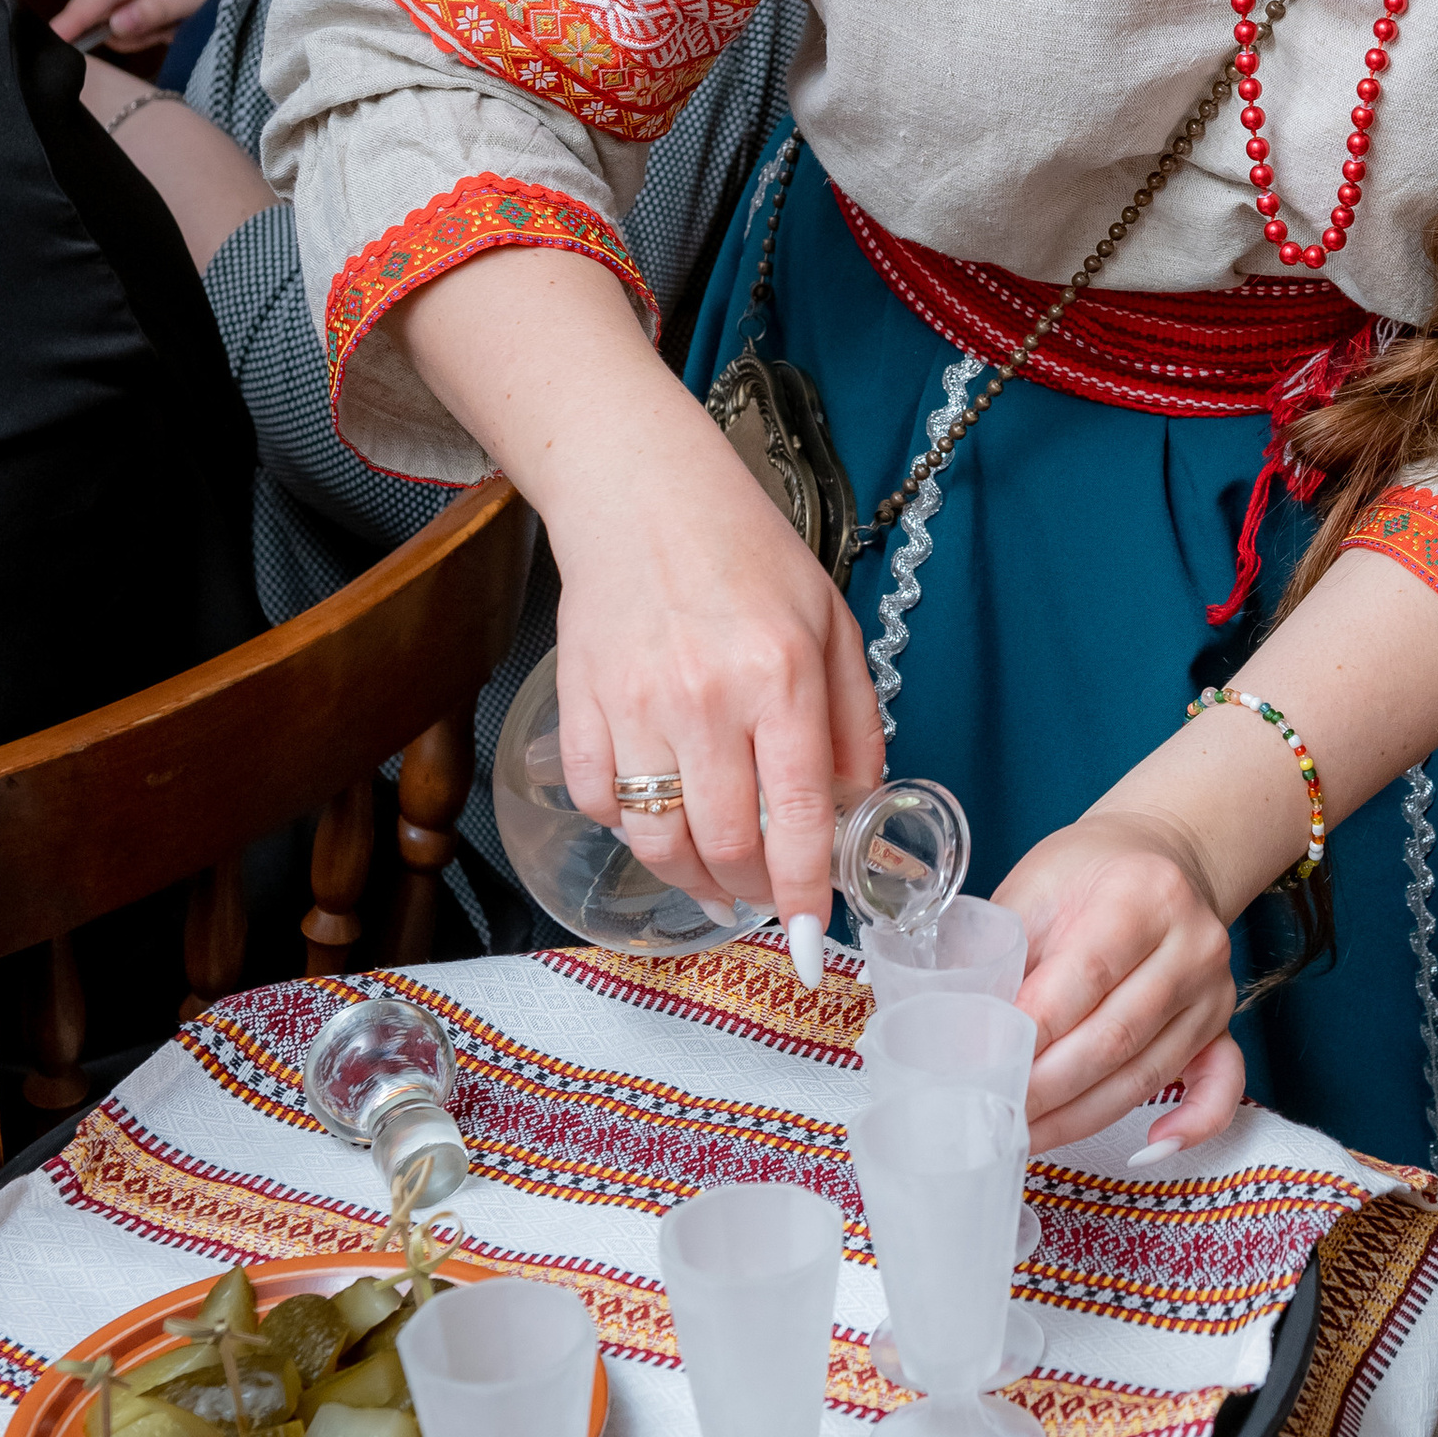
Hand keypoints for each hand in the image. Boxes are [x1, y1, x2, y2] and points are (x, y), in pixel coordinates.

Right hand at [532, 351, 883, 927]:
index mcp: (779, 678)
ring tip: (715, 879)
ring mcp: (633, 706)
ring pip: (656, 841)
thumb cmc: (746, 552)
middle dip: (751, 891)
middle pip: (723, 846)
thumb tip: (859, 811)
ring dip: (690, 878)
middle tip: (766, 894)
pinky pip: (598, 803)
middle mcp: (705, 699)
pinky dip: (629, 828)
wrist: (642, 494)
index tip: (811, 942)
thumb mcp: (831, 625)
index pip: (795, 821)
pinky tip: (658, 815)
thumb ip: (855, 723)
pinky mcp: (578, 705)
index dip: (803, 896)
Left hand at [1002, 813, 1244, 1155]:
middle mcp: (1191, 943)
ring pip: (1147, 1071)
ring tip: (1027, 1137)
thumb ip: (1001, 953)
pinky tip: (1150, 1149)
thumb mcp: (1033, 888)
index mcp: (1142, 895)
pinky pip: (1222, 1083)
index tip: (982, 1066)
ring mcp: (1213, 988)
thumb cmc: (1084, 873)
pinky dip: (1193, 1123)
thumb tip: (961, 1034)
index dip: (1031, 1031)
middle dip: (1047, 1087)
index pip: (1084, 977)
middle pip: (1115, 1036)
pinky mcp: (1222, 1023)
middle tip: (993, 1115)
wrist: (1155, 855)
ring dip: (1082, 1115)